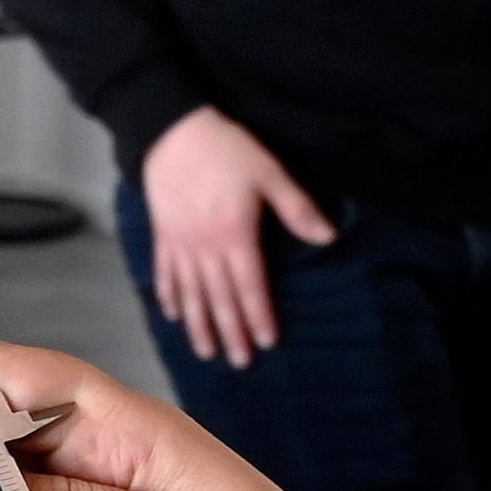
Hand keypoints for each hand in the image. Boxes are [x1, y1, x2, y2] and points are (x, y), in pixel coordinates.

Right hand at [137, 105, 334, 363]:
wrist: (170, 129)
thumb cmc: (226, 148)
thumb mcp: (269, 171)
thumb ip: (296, 208)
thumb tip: (328, 237)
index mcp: (235, 233)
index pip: (250, 284)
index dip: (259, 314)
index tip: (266, 342)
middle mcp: (205, 246)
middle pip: (220, 297)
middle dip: (231, 331)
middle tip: (238, 362)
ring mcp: (180, 243)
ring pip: (190, 293)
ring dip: (199, 324)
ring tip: (205, 351)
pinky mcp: (162, 234)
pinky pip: (164, 273)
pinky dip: (169, 296)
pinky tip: (173, 315)